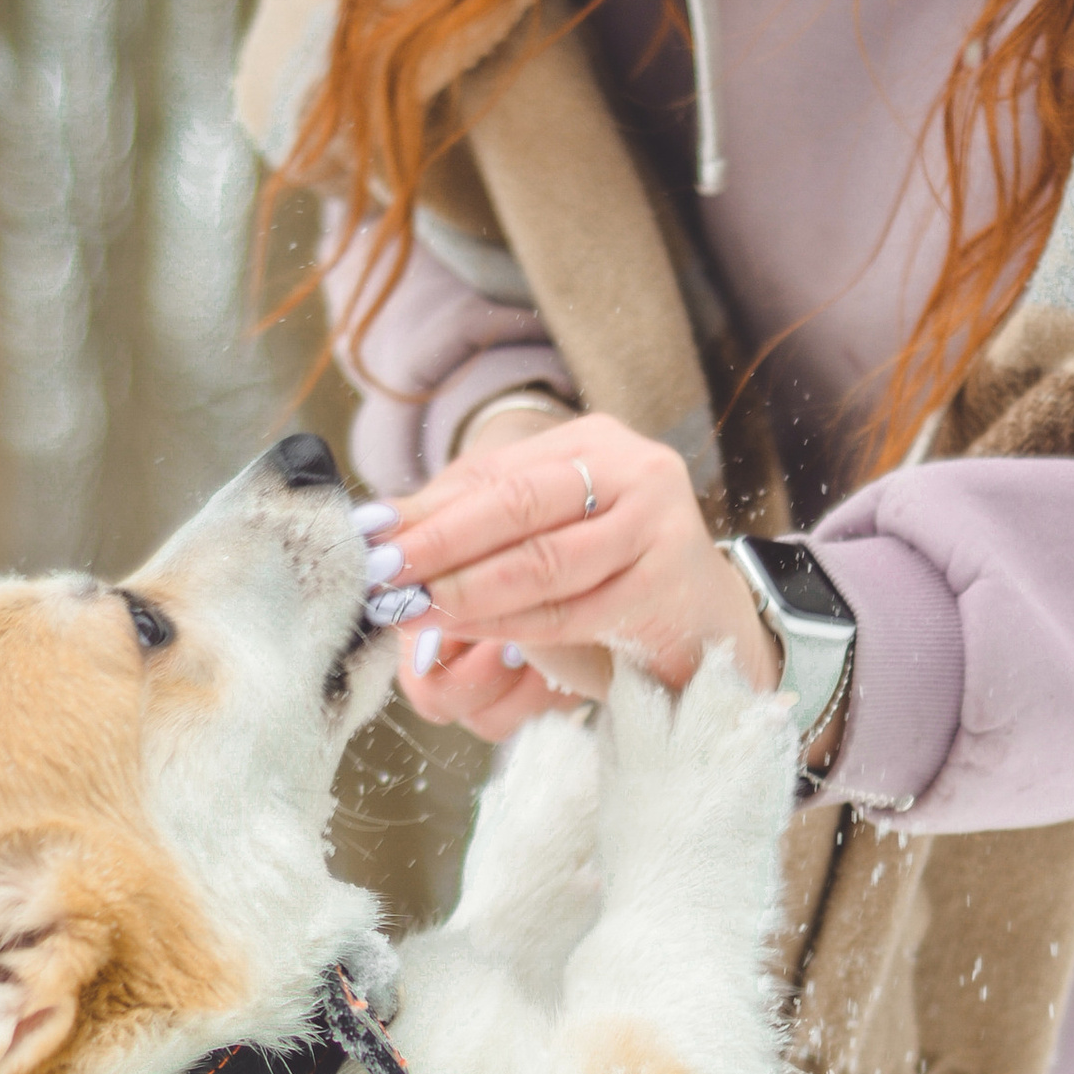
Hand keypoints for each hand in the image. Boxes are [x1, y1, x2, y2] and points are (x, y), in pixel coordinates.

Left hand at [375, 405, 776, 735]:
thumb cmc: (608, 574)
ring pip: (544, 561)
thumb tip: (382, 523)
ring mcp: (658, 524)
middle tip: (382, 569)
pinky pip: (572, 610)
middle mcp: (633, 469)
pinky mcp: (667, 584)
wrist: (704, 622)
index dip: (427, 505)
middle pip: (518, 504)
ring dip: (467, 589)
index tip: (369, 534)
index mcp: (595, 443)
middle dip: (439, 541)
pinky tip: (465, 631)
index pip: (497, 472)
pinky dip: (511, 623)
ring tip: (410, 606)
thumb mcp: (544, 532)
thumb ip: (474, 519)